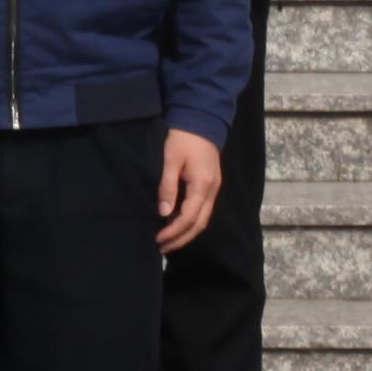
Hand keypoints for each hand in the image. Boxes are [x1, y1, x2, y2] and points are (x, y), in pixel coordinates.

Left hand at [156, 127, 224, 252]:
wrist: (201, 121)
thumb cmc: (182, 138)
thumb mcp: (170, 159)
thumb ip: (167, 186)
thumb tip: (163, 213)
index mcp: (203, 185)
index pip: (189, 217)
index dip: (174, 232)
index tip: (158, 240)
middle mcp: (212, 191)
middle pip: (199, 224)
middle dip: (181, 238)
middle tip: (161, 249)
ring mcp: (213, 189)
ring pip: (202, 219)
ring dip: (186, 233)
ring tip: (167, 242)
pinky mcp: (210, 185)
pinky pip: (202, 210)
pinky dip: (190, 221)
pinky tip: (176, 225)